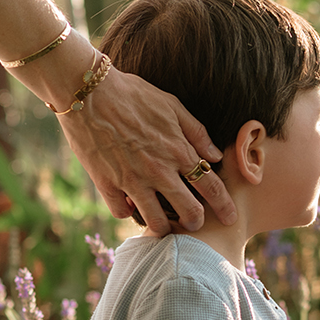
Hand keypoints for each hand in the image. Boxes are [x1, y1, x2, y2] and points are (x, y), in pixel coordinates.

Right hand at [57, 65, 236, 235]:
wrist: (88, 92)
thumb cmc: (132, 94)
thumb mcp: (171, 105)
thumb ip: (196, 132)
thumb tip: (215, 156)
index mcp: (178, 151)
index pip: (211, 186)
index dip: (224, 206)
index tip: (230, 218)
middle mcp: (159, 170)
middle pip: (188, 211)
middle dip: (196, 222)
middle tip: (194, 223)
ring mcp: (132, 180)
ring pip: (156, 222)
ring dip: (163, 227)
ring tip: (163, 224)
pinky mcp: (107, 184)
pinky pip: (121, 213)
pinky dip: (127, 212)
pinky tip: (129, 205)